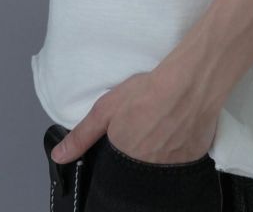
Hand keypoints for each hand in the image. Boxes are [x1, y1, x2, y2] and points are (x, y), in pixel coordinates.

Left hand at [49, 67, 220, 165]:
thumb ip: (82, 135)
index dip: (124, 147)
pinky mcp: (194, 158)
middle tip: (149, 125)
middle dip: (142, 149)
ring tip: (165, 126)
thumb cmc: (146, 92)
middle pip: (140, 164)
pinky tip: (182, 129)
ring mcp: (172, 166)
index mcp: (124, 158)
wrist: (188, 83)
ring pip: (162, 164)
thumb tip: (58, 157)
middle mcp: (147, 168)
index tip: (131, 132)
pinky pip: (184, 160)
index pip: (119, 165)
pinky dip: (181, 148)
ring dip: (162, 149)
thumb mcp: (105, 108)